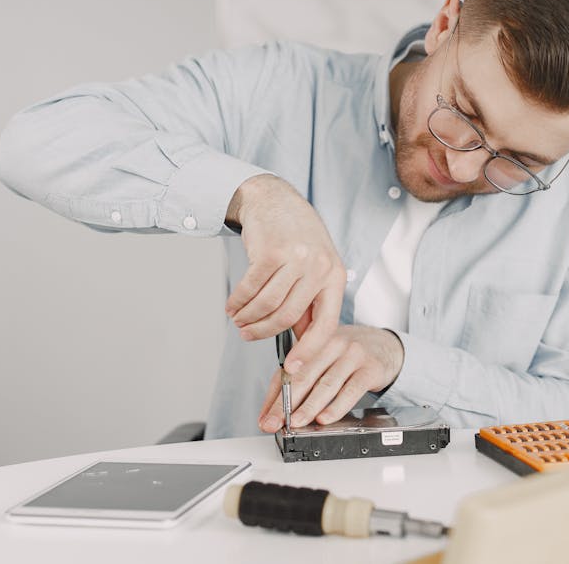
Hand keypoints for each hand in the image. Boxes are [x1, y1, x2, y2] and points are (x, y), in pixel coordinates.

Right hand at [224, 174, 344, 360]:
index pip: (326, 325)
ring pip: (267, 304)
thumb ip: (309, 302)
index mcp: (335, 277)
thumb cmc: (295, 237)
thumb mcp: (314, 268)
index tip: (293, 369)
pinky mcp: (271, 252)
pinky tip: (233, 305)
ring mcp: (296, 258)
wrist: (274, 199)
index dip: (308, 351)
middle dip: (264, 332)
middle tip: (248, 336)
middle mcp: (320, 267)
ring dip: (247, 318)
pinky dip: (238, 301)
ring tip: (239, 320)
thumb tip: (302, 341)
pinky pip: (250, 288)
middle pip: (288, 317)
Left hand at [258, 325, 404, 432]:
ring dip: (309, 406)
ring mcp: (352, 355)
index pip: (287, 372)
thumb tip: (270, 413)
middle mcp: (331, 345)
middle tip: (276, 423)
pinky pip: (351, 390)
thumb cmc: (347, 355)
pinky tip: (326, 418)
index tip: (266, 419)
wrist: (385, 345)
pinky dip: (336, 406)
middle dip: (287, 404)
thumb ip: (296, 382)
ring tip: (297, 422)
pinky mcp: (370, 368)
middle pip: (304, 376)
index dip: (274, 398)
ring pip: (326, 384)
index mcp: (313, 342)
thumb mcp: (321, 360)